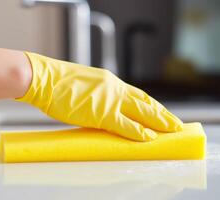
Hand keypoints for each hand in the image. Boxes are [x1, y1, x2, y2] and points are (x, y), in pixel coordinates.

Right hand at [16, 52, 182, 140]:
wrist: (44, 78)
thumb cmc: (58, 83)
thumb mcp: (85, 85)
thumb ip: (98, 96)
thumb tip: (102, 109)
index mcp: (110, 82)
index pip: (138, 94)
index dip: (152, 105)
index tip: (162, 112)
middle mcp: (114, 88)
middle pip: (145, 103)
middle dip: (162, 114)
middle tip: (176, 124)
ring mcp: (109, 100)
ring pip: (141, 112)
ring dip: (158, 122)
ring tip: (172, 131)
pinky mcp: (101, 113)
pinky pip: (125, 125)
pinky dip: (138, 132)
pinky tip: (149, 138)